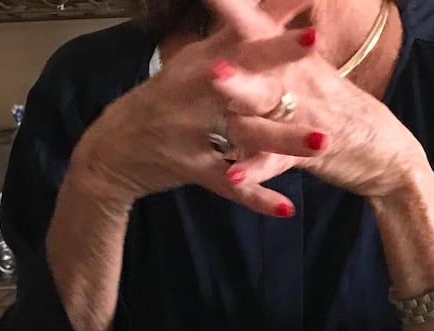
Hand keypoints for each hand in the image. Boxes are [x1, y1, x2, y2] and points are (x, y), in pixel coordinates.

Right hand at [69, 3, 322, 216]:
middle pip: (243, 71)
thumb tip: (265, 10)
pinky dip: (257, 198)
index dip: (270, 21)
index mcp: (202, 61)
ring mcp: (193, 130)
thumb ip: (229, 35)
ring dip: (283, 139)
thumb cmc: (162, 100)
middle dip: (278, 59)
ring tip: (322, 142)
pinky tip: (287, 208)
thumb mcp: (190, 63)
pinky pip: (229, 186)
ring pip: (245, 133)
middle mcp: (197, 90)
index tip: (303, 11)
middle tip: (316, 48)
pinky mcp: (191, 168)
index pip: (241, 32)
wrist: (112, 150)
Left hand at [206, 0, 423, 201]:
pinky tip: (232, 173)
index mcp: (295, 57)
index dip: (236, 0)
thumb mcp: (312, 73)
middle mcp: (297, 77)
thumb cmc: (343, 113)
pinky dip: (256, 168)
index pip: (261, 17)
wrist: (389, 154)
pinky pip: (276, 159)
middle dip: (236, 19)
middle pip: (260, 44)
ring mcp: (302, 113)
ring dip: (242, 87)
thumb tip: (254, 24)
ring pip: (265, 96)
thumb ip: (279, 51)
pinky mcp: (307, 153)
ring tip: (217, 76)